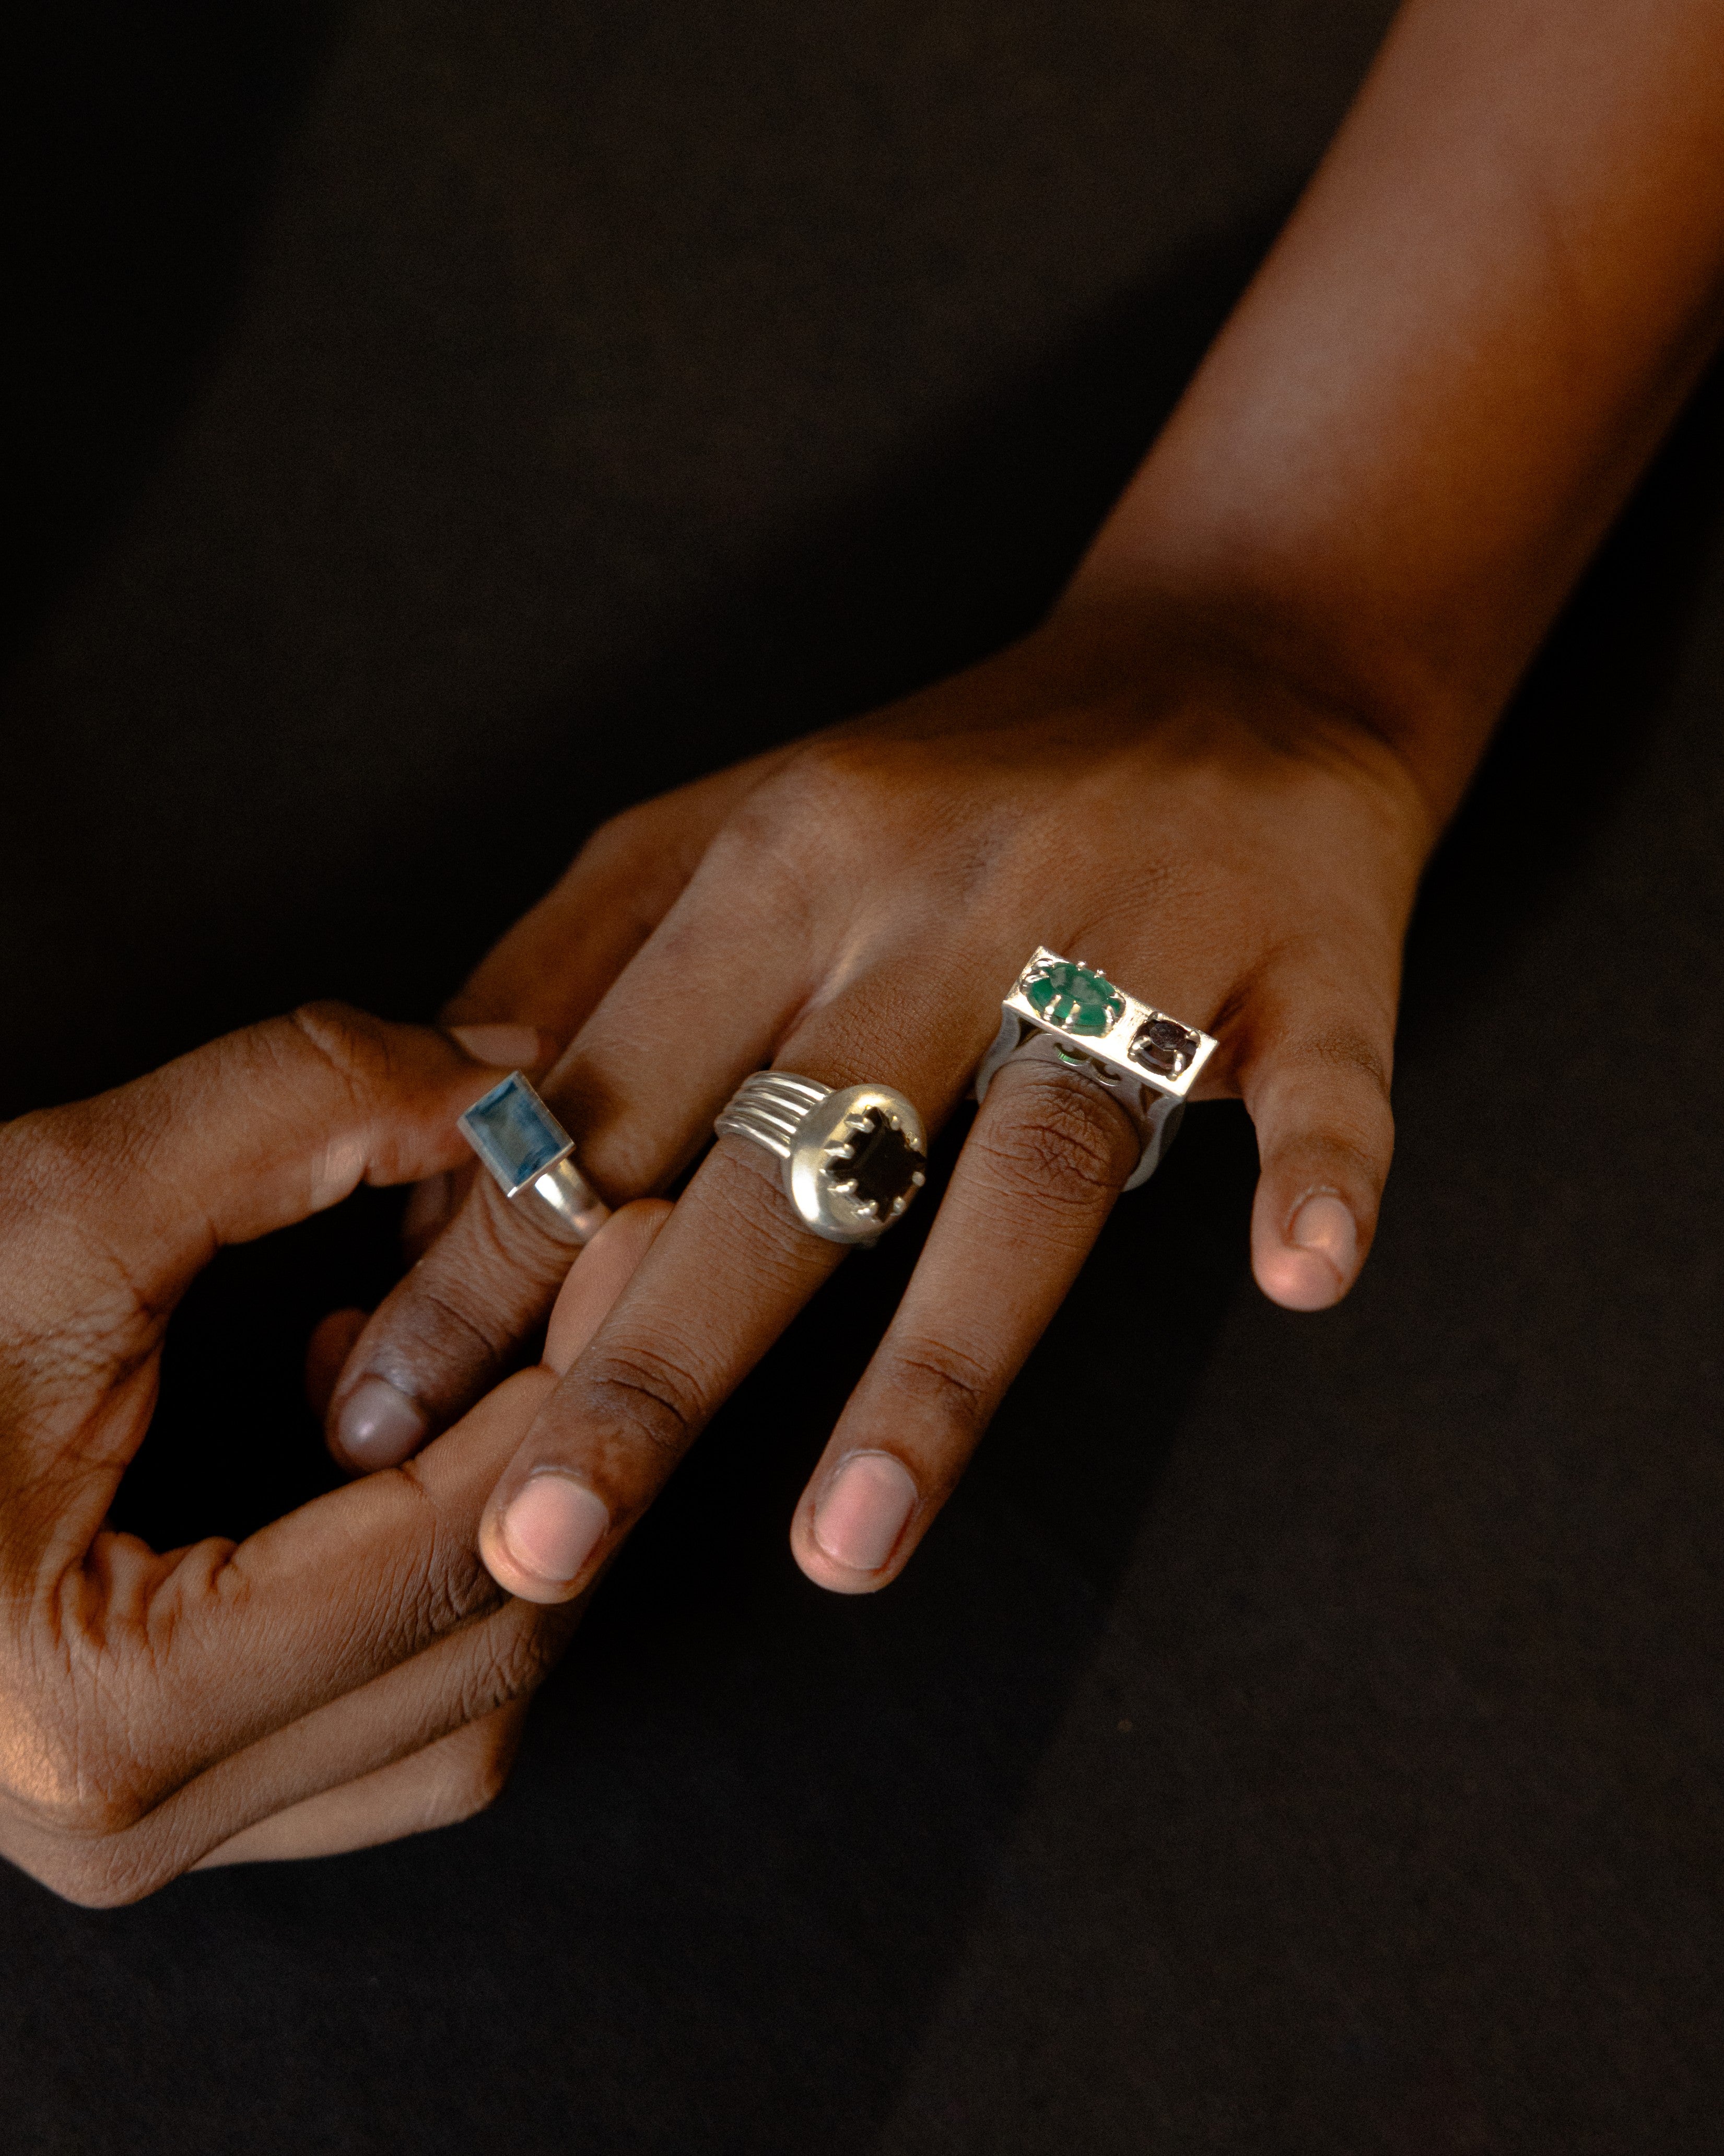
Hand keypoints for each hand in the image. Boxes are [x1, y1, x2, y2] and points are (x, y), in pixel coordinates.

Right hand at [0, 1005, 658, 1903]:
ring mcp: (153, 1836)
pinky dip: (430, 1588)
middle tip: (608, 1271)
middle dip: (568, 1448)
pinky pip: (386, 1725)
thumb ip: (286, 1113)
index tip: (632, 1234)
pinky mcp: (170, 1794)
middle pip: (482, 1646)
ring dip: (503, 1522)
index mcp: (96, 1724)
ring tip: (465, 1351)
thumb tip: (500, 1079)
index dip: (571, 1379)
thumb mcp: (45, 1203)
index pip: (444, 1558)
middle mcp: (134, 1831)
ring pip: (457, 1708)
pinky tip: (372, 1440)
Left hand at [322, 615, 1431, 1598]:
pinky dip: (1320, 1174)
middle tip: (537, 1547)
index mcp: (785, 859)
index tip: (380, 1416)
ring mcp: (1138, 933)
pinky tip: (1300, 1275)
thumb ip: (575, 969)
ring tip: (844, 1555)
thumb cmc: (946, 783)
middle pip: (783, 1156)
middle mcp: (945, 895)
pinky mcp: (1310, 963)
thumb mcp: (727, 825)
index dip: (490, 1260)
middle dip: (648, 1360)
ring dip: (939, 1363)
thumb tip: (432, 1160)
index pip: (615, 1090)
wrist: (1230, 658)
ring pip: (1024, 1162)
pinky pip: (1323, 1084)